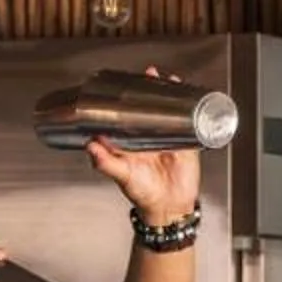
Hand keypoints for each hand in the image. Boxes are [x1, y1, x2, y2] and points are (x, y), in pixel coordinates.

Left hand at [87, 64, 203, 224]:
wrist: (170, 207)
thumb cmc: (143, 194)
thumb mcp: (122, 176)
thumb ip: (106, 162)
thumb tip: (91, 145)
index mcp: (129, 141)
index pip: (125, 113)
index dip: (125, 98)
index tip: (122, 83)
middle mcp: (147, 136)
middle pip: (148, 107)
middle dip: (150, 89)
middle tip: (149, 74)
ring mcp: (167, 138)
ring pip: (168, 111)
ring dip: (169, 95)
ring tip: (169, 80)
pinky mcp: (185, 142)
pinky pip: (189, 122)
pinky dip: (190, 108)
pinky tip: (191, 97)